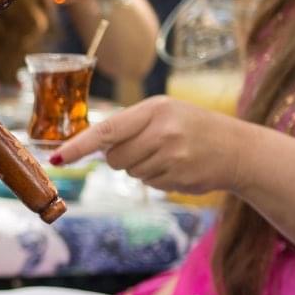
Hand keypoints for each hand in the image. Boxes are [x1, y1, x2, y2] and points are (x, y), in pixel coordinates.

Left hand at [50, 95, 252, 193]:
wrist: (238, 149)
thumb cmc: (193, 127)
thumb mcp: (165, 112)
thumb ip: (130, 125)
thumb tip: (93, 147)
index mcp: (154, 110)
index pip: (106, 131)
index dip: (78, 146)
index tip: (56, 158)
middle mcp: (162, 132)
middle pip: (114, 158)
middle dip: (123, 156)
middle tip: (150, 146)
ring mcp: (171, 157)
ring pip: (130, 172)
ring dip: (142, 167)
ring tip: (170, 155)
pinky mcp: (178, 178)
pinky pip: (149, 184)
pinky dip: (158, 178)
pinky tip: (178, 167)